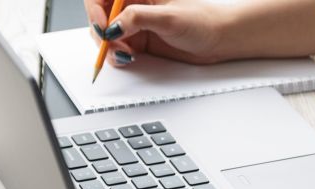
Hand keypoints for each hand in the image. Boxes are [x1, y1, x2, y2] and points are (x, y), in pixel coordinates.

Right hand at [85, 0, 230, 65]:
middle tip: (110, 45)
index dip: (95, 9)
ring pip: (107, 33)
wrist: (219, 40)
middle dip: (101, 31)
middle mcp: (135, 3)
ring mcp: (135, 22)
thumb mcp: (169, 18)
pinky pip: (117, 46)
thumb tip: (113, 26)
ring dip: (108, 46)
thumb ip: (138, 19)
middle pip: (100, 15)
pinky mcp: (138, 39)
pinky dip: (117, 55)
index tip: (101, 25)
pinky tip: (128, 58)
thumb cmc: (203, 21)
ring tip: (125, 54)